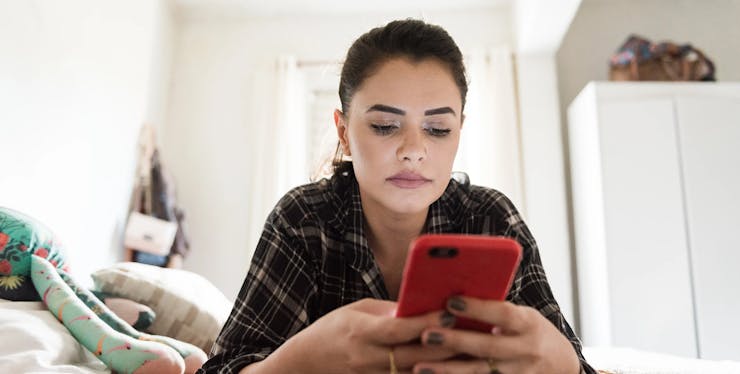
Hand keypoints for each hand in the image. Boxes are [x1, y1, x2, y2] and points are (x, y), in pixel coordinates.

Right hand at [257, 298, 456, 373]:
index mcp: (361, 332)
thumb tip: (420, 305)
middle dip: (447, 343)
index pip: (398, 329)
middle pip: (415, 354)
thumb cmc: (333, 330)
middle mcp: (368, 358)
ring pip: (418, 372)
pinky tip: (450, 367)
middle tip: (475, 332)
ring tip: (471, 351)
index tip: (450, 311)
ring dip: (446, 364)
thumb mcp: (357, 310)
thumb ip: (389, 311)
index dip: (426, 322)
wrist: (307, 363)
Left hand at [414, 296, 579, 373]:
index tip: (450, 301)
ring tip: (419, 367)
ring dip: (447, 370)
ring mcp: (520, 373)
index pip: (502, 313)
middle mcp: (526, 350)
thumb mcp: (523, 316)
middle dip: (455, 341)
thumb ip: (496, 311)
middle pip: (487, 346)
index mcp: (529, 323)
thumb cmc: (532, 332)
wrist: (562, 365)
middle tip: (426, 334)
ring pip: (479, 373)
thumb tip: (454, 298)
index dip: (477, 308)